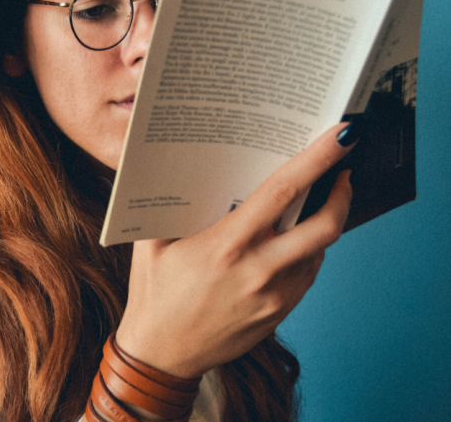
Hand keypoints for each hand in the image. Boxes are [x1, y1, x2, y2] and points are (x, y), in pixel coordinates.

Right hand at [116, 123, 354, 378]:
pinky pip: (306, 276)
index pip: (283, 192)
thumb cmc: (153, 297)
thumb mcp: (150, 245)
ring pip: (320, 252)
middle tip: (342, 174)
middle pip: (323, 226)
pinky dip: (307, 254)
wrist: (161, 354)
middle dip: (342, 193)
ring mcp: (273, 296)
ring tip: (313, 207)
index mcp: (226, 246)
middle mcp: (257, 270)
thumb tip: (182, 168)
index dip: (318, 160)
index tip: (341, 137)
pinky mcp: (278, 315)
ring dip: (325, 224)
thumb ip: (168, 206)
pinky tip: (292, 246)